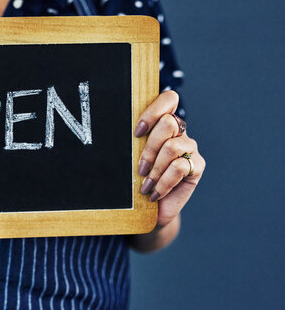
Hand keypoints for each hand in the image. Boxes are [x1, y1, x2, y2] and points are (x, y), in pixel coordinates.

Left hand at [135, 91, 204, 227]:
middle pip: (169, 123)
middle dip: (149, 148)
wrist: (150, 209)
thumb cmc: (137, 181)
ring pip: (172, 146)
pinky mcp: (196, 167)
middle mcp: (179, 132)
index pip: (168, 100)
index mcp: (162, 124)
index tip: (137, 133)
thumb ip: (131, 143)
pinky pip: (179, 167)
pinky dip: (163, 182)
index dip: (153, 111)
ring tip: (145, 185)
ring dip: (155, 169)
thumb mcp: (130, 159)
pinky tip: (155, 193)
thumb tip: (113, 131)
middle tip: (139, 168)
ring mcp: (190, 149)